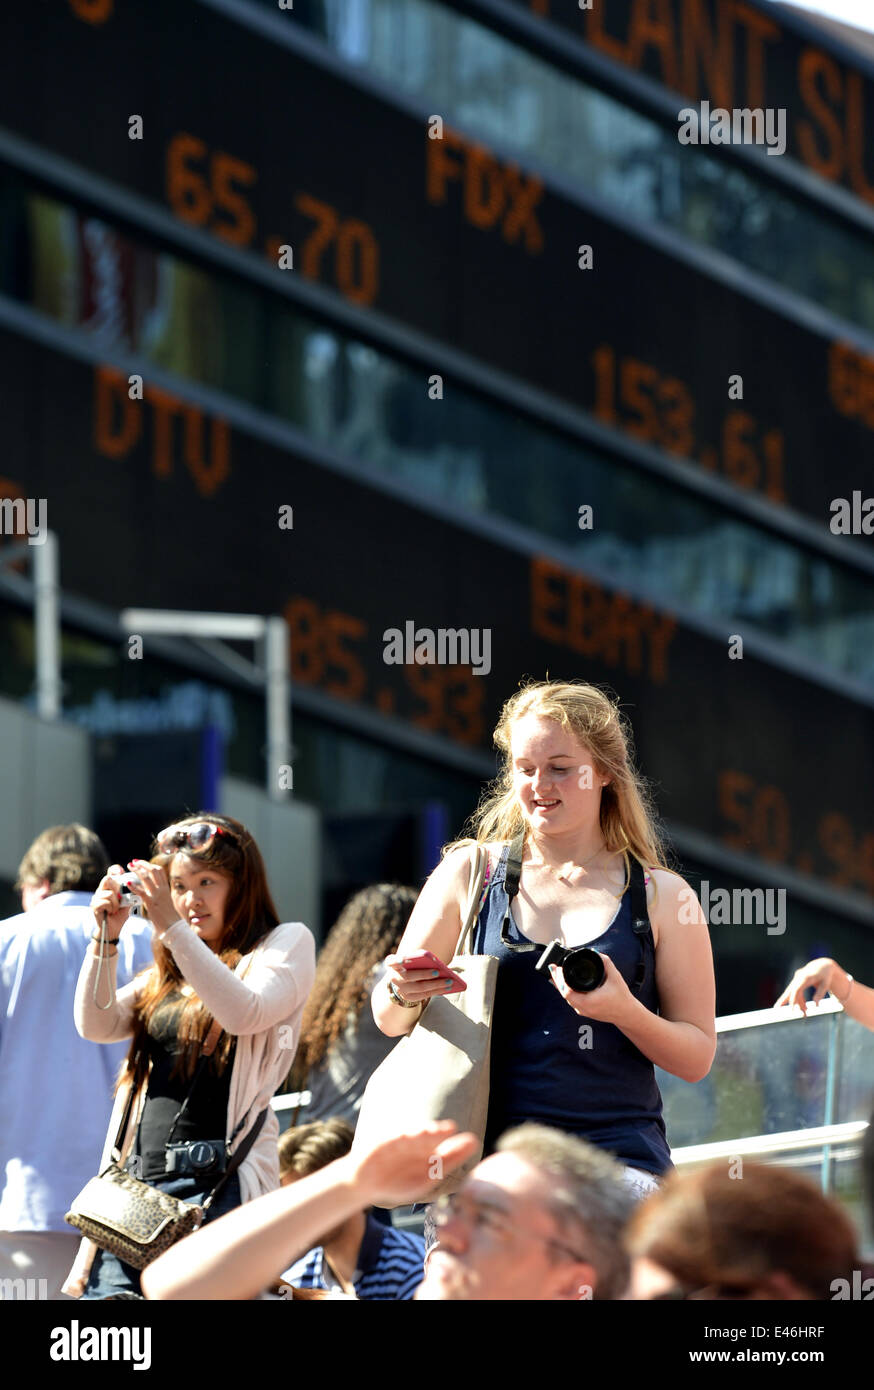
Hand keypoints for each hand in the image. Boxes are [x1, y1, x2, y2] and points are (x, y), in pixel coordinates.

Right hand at [91, 866, 132, 934]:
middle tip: (120, 898)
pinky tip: (111, 912)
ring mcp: (96, 897)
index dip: (115, 870)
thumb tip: (139, 883)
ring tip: (116, 909)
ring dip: (116, 903)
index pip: (110, 873)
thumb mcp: (128, 901)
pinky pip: (105, 902)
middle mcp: (101, 890)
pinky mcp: (94, 906)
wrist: (113, 929)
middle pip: (107, 879)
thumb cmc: (120, 915)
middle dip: (117, 888)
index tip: (121, 871)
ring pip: (109, 893)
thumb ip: (131, 892)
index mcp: (109, 887)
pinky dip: (111, 907)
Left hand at [126, 859, 179, 934]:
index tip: (141, 863)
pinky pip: (141, 892)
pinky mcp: (151, 902)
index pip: (159, 871)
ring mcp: (157, 895)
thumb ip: (160, 895)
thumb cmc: (169, 917)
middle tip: (133, 862)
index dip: (149, 865)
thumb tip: (153, 893)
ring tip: (130, 867)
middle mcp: (162, 889)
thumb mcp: (166, 902)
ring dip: (137, 870)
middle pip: (154, 870)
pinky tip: (128, 883)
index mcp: (165, 888)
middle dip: (143, 864)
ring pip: (147, 877)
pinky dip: (134, 886)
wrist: (172, 926)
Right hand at [348, 1121, 478, 1206]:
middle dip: (441, 1134)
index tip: (473, 1142)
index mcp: (430, 1157)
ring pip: (414, 1137)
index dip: (458, 1147)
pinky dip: (403, 1137)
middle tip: (452, 1129)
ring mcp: (401, 1144)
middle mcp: (417, 1146)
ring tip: (436, 1130)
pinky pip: (394, 1139)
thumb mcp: (423, 1180)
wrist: (367, 1184)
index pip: (446, 1151)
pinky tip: (411, 1135)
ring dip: (425, 1132)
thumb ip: (443, 1168)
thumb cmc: (398, 1182)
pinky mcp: (384, 1143)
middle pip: (431, 1139)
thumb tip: (467, 1157)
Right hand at [384, 952, 458, 1004]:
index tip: (402, 959)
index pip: (391, 961)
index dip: (396, 960)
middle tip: (437, 971)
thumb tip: (434, 962)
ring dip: (436, 984)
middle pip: (409, 976)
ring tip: (449, 981)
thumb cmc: (409, 966)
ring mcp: (400, 990)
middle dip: (424, 974)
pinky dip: (436, 991)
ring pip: (419, 988)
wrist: (400, 982)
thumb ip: (417, 959)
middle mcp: (394, 977)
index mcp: (393, 964)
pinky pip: (424, 995)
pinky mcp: (408, 998)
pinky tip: (447, 987)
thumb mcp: (409, 960)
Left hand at [549, 951, 635, 1026]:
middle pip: (564, 994)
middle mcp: (584, 1008)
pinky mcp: (585, 1011)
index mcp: (589, 1001)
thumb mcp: (615, 977)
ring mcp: (583, 1011)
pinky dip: (567, 991)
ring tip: (556, 973)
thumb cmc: (622, 997)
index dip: (560, 979)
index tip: (557, 967)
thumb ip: (605, 963)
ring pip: (567, 998)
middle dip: (557, 980)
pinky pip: (571, 1001)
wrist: (627, 1014)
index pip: (567, 991)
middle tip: (553, 967)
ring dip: (561, 985)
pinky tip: (564, 983)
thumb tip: (594, 953)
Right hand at [774, 958, 837, 1013]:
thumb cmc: (825, 975)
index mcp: (805, 977)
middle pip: (789, 990)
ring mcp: (797, 979)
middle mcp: (799, 977)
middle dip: (784, 1000)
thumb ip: (820, 994)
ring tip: (804, 1015)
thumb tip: (816, 1006)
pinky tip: (803, 1008)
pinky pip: (795, 992)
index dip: (794, 999)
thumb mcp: (826, 984)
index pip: (796, 989)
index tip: (793, 1009)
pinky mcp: (797, 981)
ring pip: (791, 992)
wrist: (823, 965)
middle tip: (781, 1010)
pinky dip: (798, 1000)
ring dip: (796, 1003)